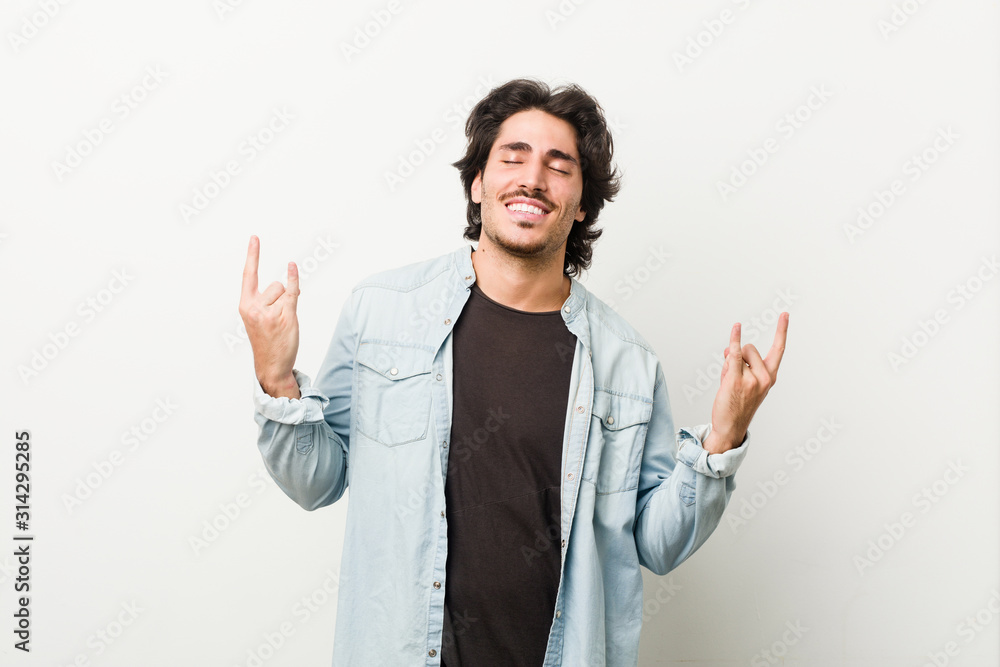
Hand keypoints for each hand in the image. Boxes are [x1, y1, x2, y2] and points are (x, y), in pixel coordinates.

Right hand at [238, 235, 300, 398]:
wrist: (271, 365)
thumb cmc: (267, 341)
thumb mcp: (260, 319)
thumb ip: (269, 300)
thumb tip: (290, 281)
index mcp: (245, 306)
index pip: (248, 275)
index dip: (252, 255)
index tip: (255, 237)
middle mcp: (254, 307)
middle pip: (274, 285)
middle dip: (280, 297)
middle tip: (276, 319)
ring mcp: (269, 312)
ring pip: (284, 291)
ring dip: (287, 302)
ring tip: (282, 322)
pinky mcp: (285, 316)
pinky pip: (292, 291)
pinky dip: (294, 278)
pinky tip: (293, 267)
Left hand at [703, 313, 787, 453]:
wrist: (730, 426)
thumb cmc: (737, 404)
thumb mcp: (744, 382)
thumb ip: (739, 363)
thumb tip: (730, 348)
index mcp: (770, 377)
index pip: (778, 350)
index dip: (782, 331)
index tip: (785, 314)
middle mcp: (764, 378)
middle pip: (750, 348)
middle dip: (739, 356)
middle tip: (734, 375)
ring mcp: (751, 380)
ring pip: (737, 355)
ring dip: (728, 364)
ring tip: (728, 382)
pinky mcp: (736, 381)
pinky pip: (734, 355)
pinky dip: (734, 340)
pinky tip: (736, 327)